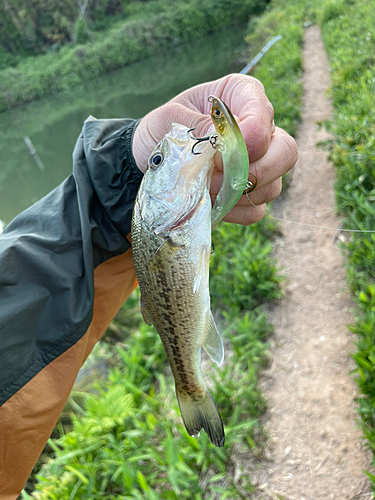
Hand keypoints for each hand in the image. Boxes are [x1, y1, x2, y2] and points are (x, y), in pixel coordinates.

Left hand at [132, 74, 296, 224]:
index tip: (222, 151)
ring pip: (274, 185)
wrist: (150, 159)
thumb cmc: (161, 130)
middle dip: (256, 170)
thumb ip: (196, 126)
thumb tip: (221, 140)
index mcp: (240, 96)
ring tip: (204, 188)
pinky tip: (210, 203)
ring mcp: (261, 164)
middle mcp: (259, 129)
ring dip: (236, 193)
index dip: (251, 135)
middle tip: (218, 177)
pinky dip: (233, 211)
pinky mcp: (251, 195)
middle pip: (286, 151)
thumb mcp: (168, 119)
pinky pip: (256, 210)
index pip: (263, 112)